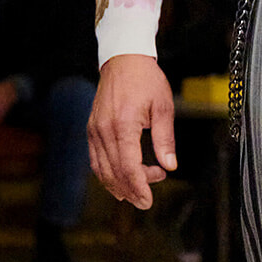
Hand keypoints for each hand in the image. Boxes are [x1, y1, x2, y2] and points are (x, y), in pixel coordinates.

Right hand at [87, 54, 176, 209]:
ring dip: (118, 185)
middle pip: (114, 172)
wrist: (123, 60)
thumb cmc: (145, 79)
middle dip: (131, 190)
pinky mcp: (91, 129)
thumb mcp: (163, 107)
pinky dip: (107, 174)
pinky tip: (120, 180)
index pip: (128, 166)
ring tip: (137, 190)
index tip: (147, 201)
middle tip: (147, 199)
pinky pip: (95, 159)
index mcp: (123, 124)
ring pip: (102, 169)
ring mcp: (94, 130)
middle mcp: (104, 129)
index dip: (138, 187)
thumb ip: (165, 139)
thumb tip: (170, 165)